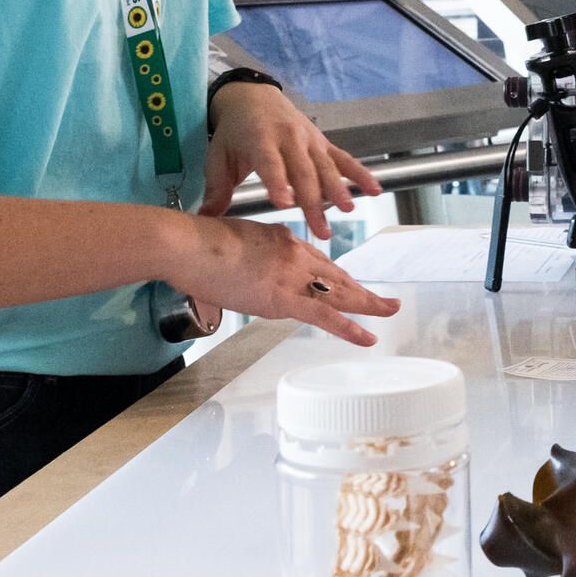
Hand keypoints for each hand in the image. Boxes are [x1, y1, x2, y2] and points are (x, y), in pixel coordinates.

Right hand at [176, 214, 398, 347]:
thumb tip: (250, 269)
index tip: (349, 286)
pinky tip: (366, 336)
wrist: (186, 245)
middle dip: (362, 290)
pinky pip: (324, 316)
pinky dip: (349, 327)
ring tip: (389, 311)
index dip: (337, 277)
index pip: (318, 261)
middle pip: (336, 276)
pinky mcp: (282, 297)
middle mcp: (294, 254)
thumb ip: (252, 254)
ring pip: (339, 293)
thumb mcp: (235, 241)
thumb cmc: (198, 244)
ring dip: (368, 304)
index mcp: (282, 240)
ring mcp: (291, 275)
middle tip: (384, 300)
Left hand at [202, 82, 381, 238]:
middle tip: (321, 230)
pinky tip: (375, 190)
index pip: (270, 163)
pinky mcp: (322, 142)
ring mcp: (309, 139)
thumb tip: (205, 219)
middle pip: (304, 171)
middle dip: (314, 201)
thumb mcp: (218, 156)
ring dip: (339, 189)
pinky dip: (360, 173)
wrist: (253, 98)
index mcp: (259, 140)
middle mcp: (288, 138)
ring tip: (347, 211)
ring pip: (326, 167)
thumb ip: (216, 188)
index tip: (285, 204)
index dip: (278, 182)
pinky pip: (344, 159)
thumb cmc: (233, 133)